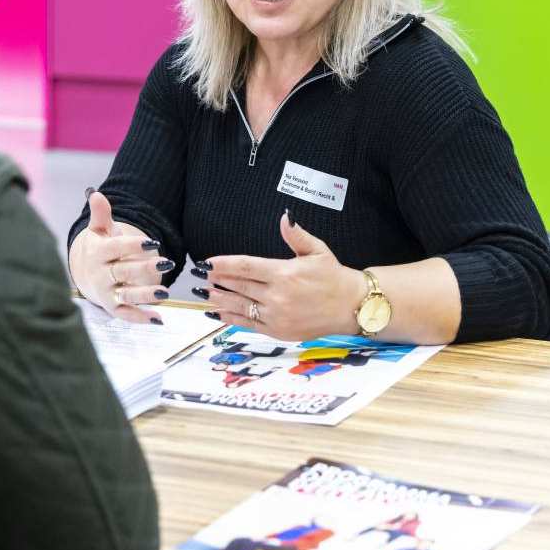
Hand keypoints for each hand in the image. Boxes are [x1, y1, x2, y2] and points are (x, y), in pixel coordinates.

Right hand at [68, 191, 172, 324]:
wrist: (88, 274)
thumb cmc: (101, 247)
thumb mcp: (100, 230)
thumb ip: (101, 214)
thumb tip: (96, 194)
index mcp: (99, 252)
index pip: (116, 248)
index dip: (134, 245)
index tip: (154, 241)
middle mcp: (101, 274)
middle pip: (123, 271)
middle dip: (145, 268)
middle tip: (168, 263)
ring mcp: (106, 292)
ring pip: (126, 295)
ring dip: (145, 295)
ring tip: (166, 293)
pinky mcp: (112, 308)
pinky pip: (126, 315)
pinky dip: (141, 318)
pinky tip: (159, 319)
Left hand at [198, 211, 363, 340]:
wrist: (352, 307)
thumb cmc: (334, 277)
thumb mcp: (317, 251)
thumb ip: (296, 235)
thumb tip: (284, 217)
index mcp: (284, 273)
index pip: (245, 266)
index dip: (223, 264)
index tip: (207, 262)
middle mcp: (278, 296)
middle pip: (238, 286)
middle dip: (216, 279)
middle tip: (198, 275)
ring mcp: (277, 316)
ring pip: (240, 306)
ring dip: (218, 299)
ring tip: (202, 293)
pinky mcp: (278, 331)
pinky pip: (248, 324)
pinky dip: (231, 318)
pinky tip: (218, 312)